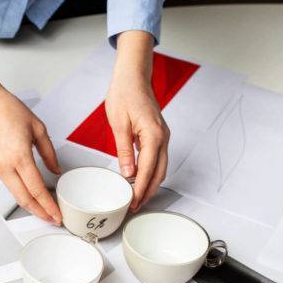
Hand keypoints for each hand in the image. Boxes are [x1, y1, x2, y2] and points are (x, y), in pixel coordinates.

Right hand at [0, 60, 61, 223]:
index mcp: (19, 156)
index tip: (57, 214)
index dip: (49, 206)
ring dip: (31, 205)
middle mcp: (5, 166)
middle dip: (40, 213)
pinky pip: (9, 186)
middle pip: (25, 200)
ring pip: (16, 195)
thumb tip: (55, 169)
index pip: (37, 189)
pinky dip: (21, 194)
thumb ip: (49, 153)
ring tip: (44, 209)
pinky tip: (30, 194)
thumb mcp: (38, 128)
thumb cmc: (7, 110)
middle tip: (52, 218)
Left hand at [107, 31, 169, 210]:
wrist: (133, 75)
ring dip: (151, 184)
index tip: (133, 203)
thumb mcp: (118, 124)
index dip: (140, 189)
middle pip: (159, 173)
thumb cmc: (124, 93)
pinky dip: (152, 172)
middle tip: (135, 206)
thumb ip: (124, 151)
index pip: (148, 170)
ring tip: (138, 197)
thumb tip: (128, 174)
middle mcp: (163, 137)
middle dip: (148, 192)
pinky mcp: (159, 134)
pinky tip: (141, 180)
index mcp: (153, 134)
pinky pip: (159, 158)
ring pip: (161, 167)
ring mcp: (163, 136)